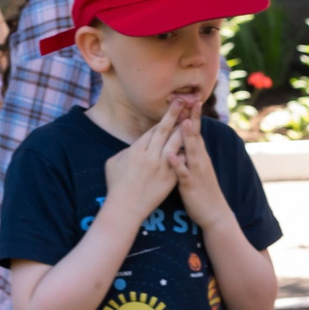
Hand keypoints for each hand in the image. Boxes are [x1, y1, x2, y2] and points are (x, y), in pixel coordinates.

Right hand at [103, 106, 181, 224]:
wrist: (125, 209)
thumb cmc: (116, 186)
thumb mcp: (114, 163)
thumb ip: (125, 151)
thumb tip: (133, 146)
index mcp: (136, 150)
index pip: (152, 130)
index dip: (163, 118)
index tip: (172, 106)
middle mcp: (149, 155)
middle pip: (164, 130)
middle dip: (174, 114)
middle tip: (183, 100)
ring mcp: (160, 167)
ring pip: (175, 143)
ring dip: (184, 129)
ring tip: (192, 117)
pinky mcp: (169, 179)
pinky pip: (180, 162)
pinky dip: (186, 152)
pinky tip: (194, 143)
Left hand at [166, 106, 227, 225]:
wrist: (214, 213)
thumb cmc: (202, 190)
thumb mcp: (197, 168)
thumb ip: (191, 153)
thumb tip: (184, 140)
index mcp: (199, 155)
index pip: (196, 131)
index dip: (193, 115)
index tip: (190, 98)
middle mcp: (200, 160)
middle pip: (195, 135)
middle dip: (193, 118)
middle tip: (190, 99)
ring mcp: (196, 171)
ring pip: (192, 151)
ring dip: (188, 137)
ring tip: (183, 122)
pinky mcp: (190, 185)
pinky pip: (184, 173)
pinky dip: (178, 164)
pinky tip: (171, 156)